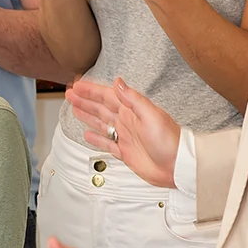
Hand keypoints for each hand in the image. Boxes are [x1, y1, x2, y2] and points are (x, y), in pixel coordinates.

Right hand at [65, 77, 179, 188]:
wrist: (177, 165)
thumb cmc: (169, 141)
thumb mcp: (151, 115)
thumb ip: (133, 99)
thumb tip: (118, 82)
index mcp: (132, 111)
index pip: (107, 96)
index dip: (92, 91)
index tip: (78, 86)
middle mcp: (127, 122)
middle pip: (101, 108)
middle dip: (85, 100)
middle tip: (70, 94)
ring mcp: (125, 137)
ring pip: (101, 123)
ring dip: (87, 115)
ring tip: (74, 108)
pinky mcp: (125, 152)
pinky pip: (106, 143)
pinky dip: (96, 138)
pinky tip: (87, 134)